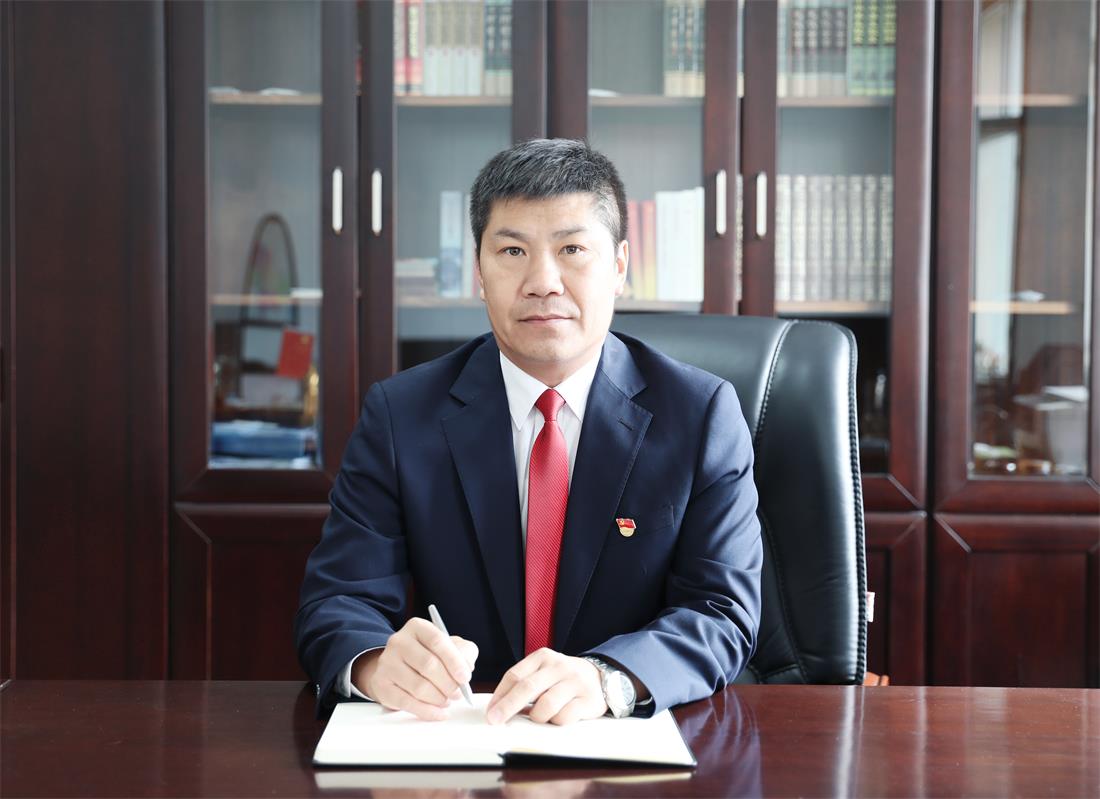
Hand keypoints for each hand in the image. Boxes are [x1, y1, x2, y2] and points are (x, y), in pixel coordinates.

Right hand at [352, 617, 477, 720]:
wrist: (397, 667)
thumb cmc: (429, 655)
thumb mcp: (449, 647)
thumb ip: (464, 652)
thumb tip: (466, 668)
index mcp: (417, 627)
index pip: (437, 641)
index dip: (454, 661)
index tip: (465, 678)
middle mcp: (399, 642)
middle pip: (428, 665)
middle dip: (448, 684)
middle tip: (458, 694)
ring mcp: (387, 663)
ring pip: (418, 687)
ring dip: (438, 699)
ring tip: (447, 701)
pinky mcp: (381, 685)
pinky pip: (407, 703)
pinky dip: (427, 712)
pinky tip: (439, 713)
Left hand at [485, 649, 605, 725]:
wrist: (600, 676)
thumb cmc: (564, 678)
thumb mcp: (544, 671)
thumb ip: (525, 683)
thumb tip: (500, 707)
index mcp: (543, 657)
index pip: (515, 675)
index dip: (499, 695)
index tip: (491, 711)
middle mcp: (558, 667)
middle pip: (526, 688)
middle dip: (507, 707)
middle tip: (495, 720)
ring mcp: (574, 682)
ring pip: (545, 705)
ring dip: (536, 717)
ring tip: (538, 717)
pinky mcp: (587, 700)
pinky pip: (564, 717)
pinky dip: (555, 722)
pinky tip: (556, 717)